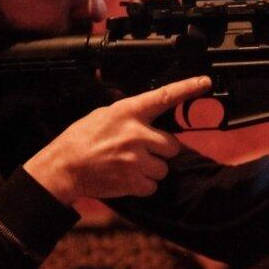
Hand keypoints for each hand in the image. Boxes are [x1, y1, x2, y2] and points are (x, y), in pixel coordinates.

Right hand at [24, 76, 211, 203]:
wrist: (64, 168)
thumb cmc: (81, 139)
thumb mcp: (103, 115)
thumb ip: (129, 114)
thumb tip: (149, 114)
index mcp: (128, 112)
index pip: (163, 97)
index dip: (187, 88)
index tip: (204, 82)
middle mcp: (136, 134)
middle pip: (172, 145)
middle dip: (161, 151)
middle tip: (141, 151)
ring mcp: (135, 159)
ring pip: (164, 168)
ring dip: (152, 169)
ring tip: (130, 165)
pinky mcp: (133, 181)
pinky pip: (153, 186)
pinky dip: (143, 185)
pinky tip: (126, 178)